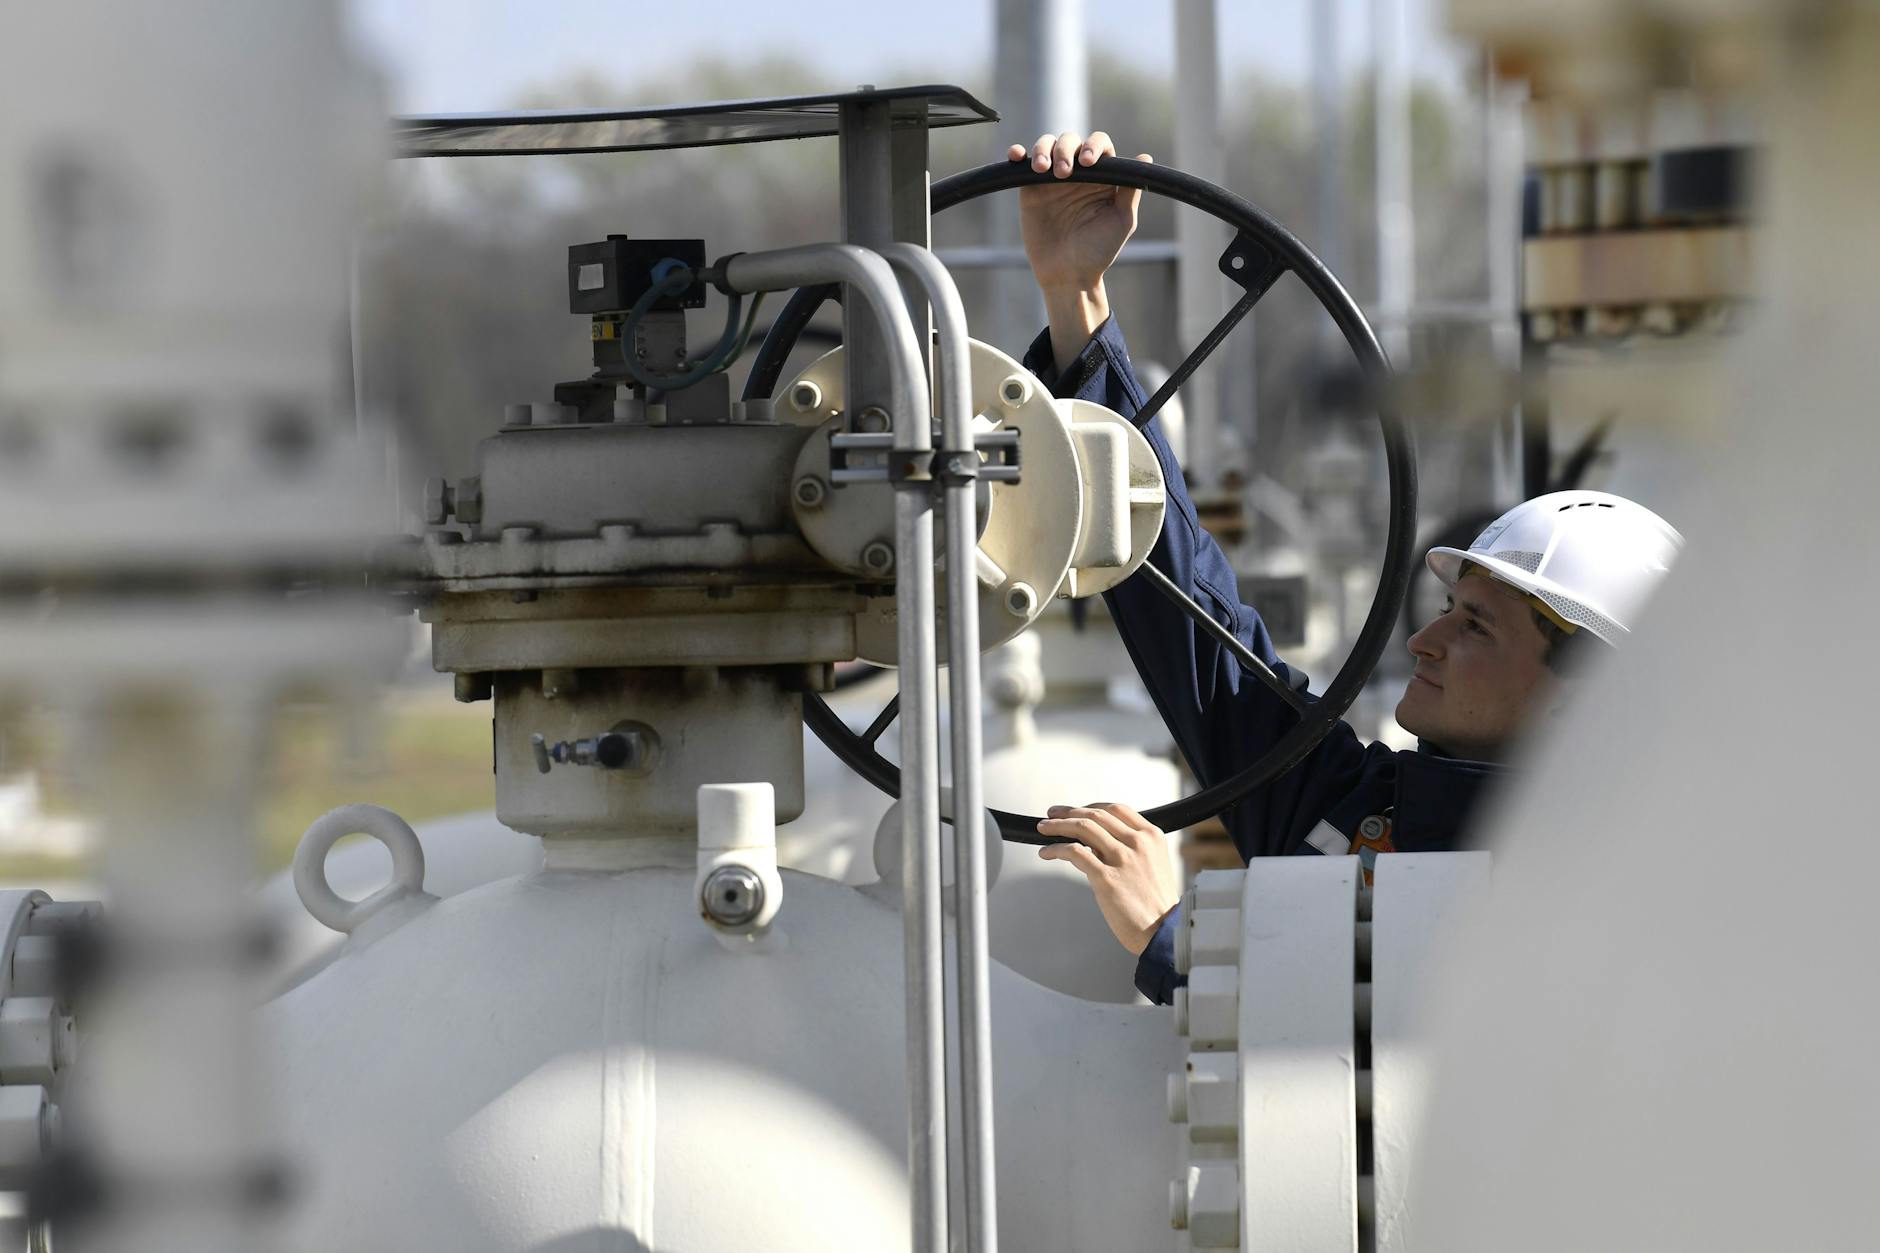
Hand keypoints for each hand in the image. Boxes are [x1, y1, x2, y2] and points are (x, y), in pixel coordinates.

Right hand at [1004, 131, 1151, 367]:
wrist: (1069, 275)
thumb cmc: (1099, 251)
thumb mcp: (1122, 220)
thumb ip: (1130, 190)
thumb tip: (1145, 158)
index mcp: (1101, 176)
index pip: (1098, 145)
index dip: (1093, 146)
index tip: (1088, 162)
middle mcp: (1077, 174)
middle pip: (1069, 140)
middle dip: (1066, 150)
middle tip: (1064, 174)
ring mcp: (1052, 180)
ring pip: (1046, 146)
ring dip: (1043, 149)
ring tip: (1042, 169)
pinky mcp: (1030, 190)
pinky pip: (1021, 166)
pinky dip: (1018, 155)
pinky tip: (1016, 155)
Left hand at [1036, 801, 1180, 955]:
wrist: (1164, 931)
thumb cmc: (1156, 903)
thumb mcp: (1154, 864)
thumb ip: (1131, 848)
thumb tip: (1097, 843)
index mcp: (1151, 836)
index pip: (1116, 809)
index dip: (1090, 806)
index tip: (1075, 810)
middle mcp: (1137, 843)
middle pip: (1096, 815)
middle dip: (1069, 812)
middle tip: (1052, 814)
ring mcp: (1122, 859)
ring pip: (1083, 828)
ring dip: (1058, 825)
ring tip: (1044, 828)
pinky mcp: (1106, 878)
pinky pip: (1074, 853)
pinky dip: (1056, 849)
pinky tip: (1047, 852)